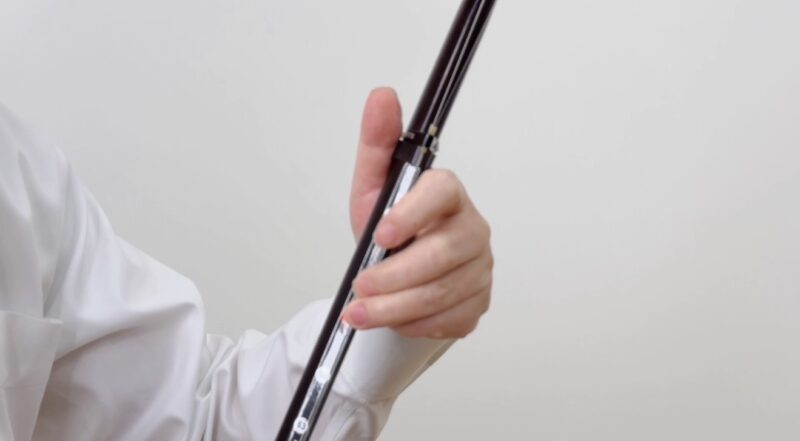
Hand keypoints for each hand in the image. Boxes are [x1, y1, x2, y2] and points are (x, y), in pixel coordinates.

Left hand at [345, 87, 492, 338]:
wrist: (399, 277)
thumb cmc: (388, 230)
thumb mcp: (373, 188)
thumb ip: (376, 144)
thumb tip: (382, 96)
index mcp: (448, 195)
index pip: (442, 193)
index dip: (412, 214)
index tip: (380, 234)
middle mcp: (471, 229)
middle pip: (442, 253)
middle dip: (394, 275)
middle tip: (360, 287)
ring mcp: (480, 269)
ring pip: (442, 292)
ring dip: (395, 307)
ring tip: (363, 311)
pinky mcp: (478, 302)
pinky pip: (448, 319)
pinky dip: (414, 324)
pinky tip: (394, 318)